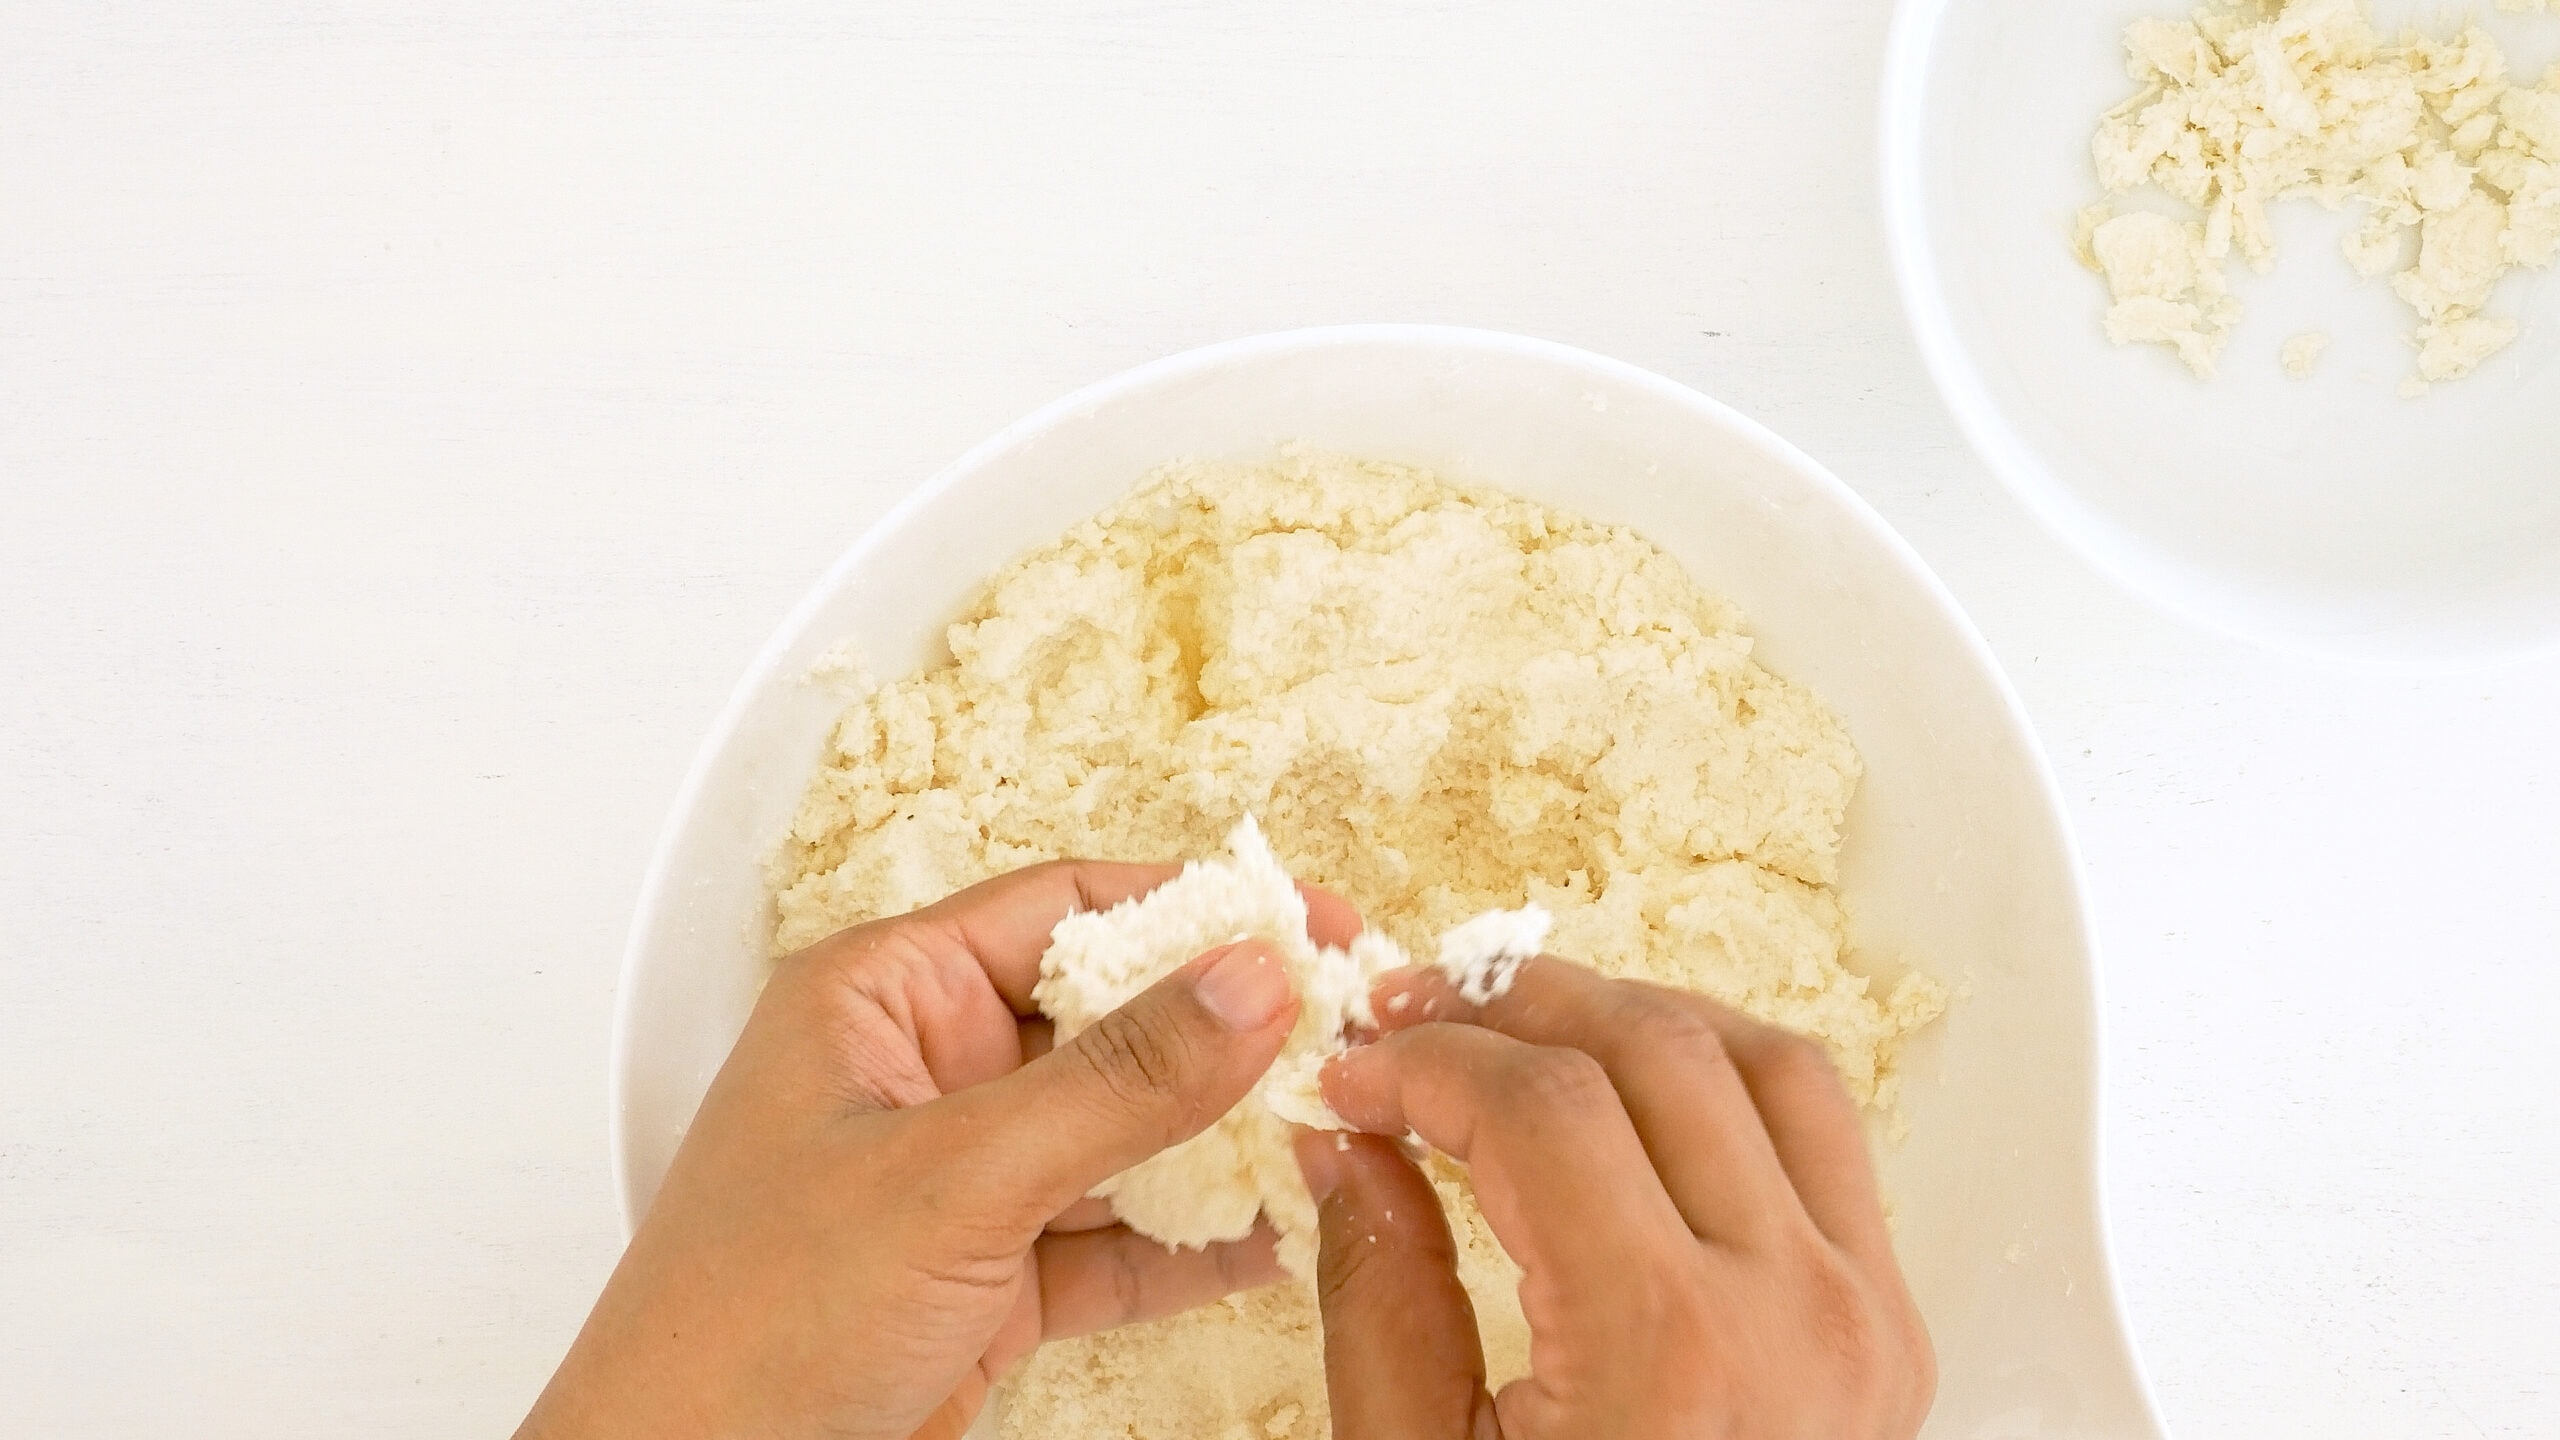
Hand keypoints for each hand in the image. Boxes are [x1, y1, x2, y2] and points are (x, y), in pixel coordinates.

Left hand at [519, 860, 1355, 1439]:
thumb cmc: (743, 1328)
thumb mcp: (954, 1178)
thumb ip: (1114, 1082)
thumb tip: (1246, 983)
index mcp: (882, 999)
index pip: (1064, 907)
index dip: (1194, 907)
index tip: (1310, 922)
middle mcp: (925, 1075)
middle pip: (1108, 1017)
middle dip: (1226, 1032)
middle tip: (1346, 1034)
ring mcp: (960, 1182)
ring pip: (1122, 1135)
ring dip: (1221, 1142)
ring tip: (1333, 1131)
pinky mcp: (987, 1281)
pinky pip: (1114, 1240)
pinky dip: (1190, 1245)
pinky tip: (1272, 1239)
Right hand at [1296, 955, 1934, 1439]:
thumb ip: (1381, 1294)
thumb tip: (1347, 1137)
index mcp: (1667, 1355)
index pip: (1542, 1108)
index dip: (1424, 1060)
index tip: (1349, 1069)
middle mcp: (1794, 1314)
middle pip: (1651, 1052)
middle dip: (1510, 1008)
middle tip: (1410, 1018)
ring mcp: (1865, 1318)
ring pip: (1762, 1061)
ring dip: (1629, 1017)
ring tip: (1519, 1029)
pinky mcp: (1892, 1330)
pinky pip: (1827, 1137)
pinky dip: (1726, 1077)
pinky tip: (1636, 1092)